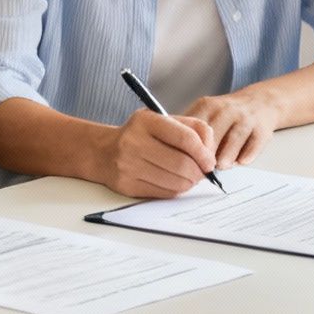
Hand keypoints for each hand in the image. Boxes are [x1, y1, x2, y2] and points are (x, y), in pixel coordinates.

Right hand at [97, 110, 216, 197]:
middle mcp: (134, 142)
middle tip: (202, 172)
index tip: (210, 161)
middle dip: (199, 172)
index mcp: (146, 121)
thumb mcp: (162, 120)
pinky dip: (176, 190)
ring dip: (190, 183)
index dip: (204, 153)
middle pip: (182, 164)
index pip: (186, 138)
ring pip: (176, 182)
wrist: (103, 152)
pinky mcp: (127, 185)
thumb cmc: (140, 135)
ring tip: (189, 176)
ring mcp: (128, 165)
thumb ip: (191, 127)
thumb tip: (211, 150)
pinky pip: (164, 193)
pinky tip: (174, 181)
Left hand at [181, 90, 281, 168]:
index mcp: (207, 106)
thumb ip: (189, 130)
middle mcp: (227, 110)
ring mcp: (246, 118)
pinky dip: (248, 153)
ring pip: (234, 137)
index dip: (187, 146)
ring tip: (220, 167)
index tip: (183, 161)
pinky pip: (255, 142)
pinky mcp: (262, 129)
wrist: (261, 102)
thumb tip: (170, 153)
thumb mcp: (205, 113)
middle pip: (213, 133)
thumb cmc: (227, 115)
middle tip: (199, 170)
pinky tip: (241, 162)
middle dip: (206, 153)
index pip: (194, 126)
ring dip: (227, 154)